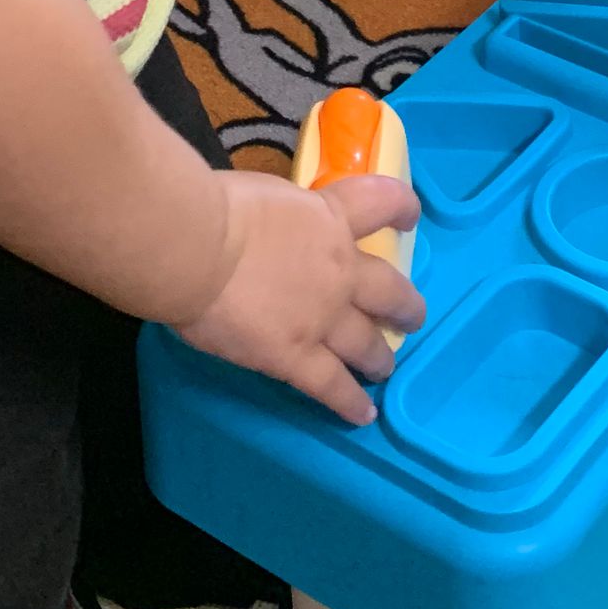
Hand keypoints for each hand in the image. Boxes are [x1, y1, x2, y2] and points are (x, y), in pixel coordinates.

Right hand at [176, 170, 422, 424]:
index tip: (408, 217)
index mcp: (331, 219)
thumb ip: (289, 216)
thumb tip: (279, 228)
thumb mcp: (270, 194)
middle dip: (404, 306)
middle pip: (390, 290)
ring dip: (380, 357)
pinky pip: (332, 386)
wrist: (197, 249)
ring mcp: (323, 318)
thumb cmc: (219, 208)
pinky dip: (350, 402)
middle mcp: (340, 271)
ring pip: (367, 344)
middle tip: (410, 317)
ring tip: (384, 367)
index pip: (382, 201)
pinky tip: (363, 414)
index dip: (401, 208)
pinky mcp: (297, 357)